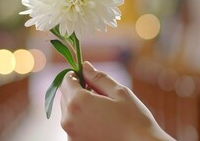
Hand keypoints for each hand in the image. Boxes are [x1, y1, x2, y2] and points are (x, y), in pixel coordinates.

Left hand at [59, 61, 174, 140]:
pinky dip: (82, 121)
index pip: (66, 81)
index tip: (87, 77)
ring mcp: (71, 134)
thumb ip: (98, 77)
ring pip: (68, 112)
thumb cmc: (134, 120)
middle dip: (78, 91)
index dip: (76, 75)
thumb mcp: (119, 92)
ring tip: (102, 111)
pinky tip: (101, 124)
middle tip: (99, 95)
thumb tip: (84, 66)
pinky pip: (73, 126)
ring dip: (79, 107)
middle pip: (65, 96)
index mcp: (78, 102)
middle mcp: (69, 119)